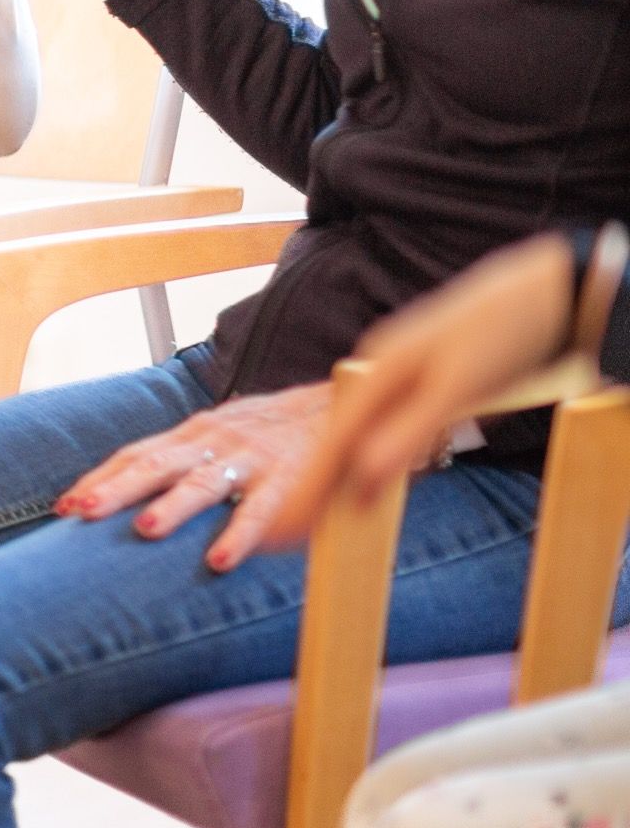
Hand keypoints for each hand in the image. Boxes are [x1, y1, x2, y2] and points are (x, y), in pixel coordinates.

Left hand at [54, 383, 330, 571]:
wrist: (338, 407)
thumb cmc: (267, 432)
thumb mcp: (216, 437)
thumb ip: (178, 462)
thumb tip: (124, 494)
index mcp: (191, 436)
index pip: (134, 456)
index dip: (98, 480)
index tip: (62, 508)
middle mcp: (212, 443)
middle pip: (154, 465)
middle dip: (114, 489)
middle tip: (80, 513)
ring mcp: (248, 460)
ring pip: (203, 483)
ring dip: (174, 506)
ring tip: (147, 529)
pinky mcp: (288, 480)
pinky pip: (262, 511)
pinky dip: (241, 535)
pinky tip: (222, 560)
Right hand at [264, 233, 576, 546]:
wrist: (548, 287)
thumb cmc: (505, 330)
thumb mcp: (457, 387)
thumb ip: (408, 434)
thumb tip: (360, 484)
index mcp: (377, 376)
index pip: (330, 447)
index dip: (305, 494)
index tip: (278, 539)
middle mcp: (379, 375)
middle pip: (336, 442)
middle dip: (311, 490)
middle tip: (284, 539)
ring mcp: (403, 376)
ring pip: (359, 436)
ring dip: (336, 477)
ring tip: (315, 515)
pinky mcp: (428, 380)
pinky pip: (385, 429)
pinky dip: (370, 458)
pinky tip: (370, 473)